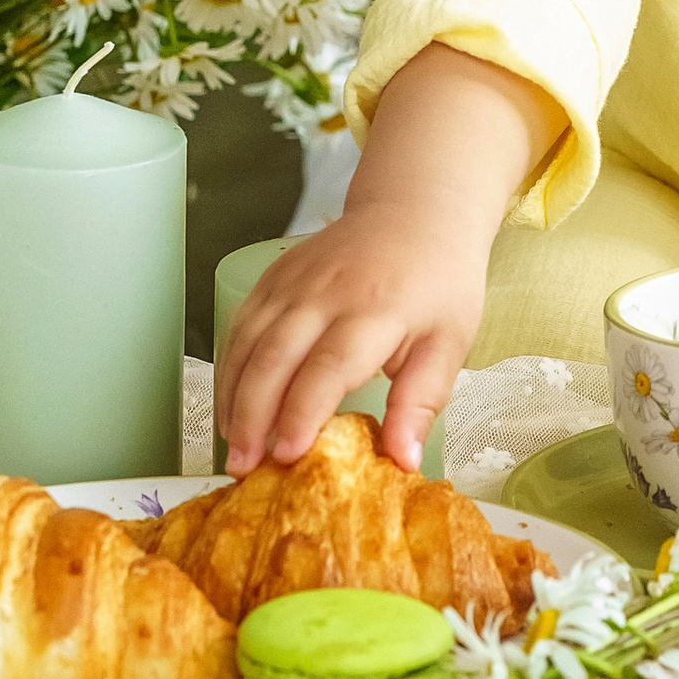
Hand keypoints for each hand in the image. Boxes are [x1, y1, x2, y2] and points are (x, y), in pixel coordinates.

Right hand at [214, 44, 562, 473]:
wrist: (416, 212)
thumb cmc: (439, 282)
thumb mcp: (450, 343)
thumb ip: (421, 402)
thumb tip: (403, 461)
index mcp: (375, 310)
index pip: (328, 367)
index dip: (301, 413)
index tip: (287, 456)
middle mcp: (326, 292)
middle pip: (275, 357)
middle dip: (253, 417)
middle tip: (244, 467)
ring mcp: (294, 281)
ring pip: (247, 341)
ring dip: (232, 396)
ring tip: (231, 445)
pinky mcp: (274, 276)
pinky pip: (240, 325)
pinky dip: (228, 367)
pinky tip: (229, 403)